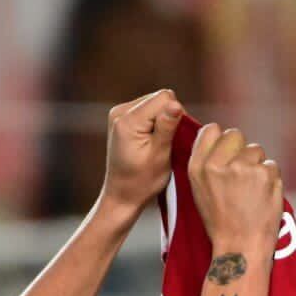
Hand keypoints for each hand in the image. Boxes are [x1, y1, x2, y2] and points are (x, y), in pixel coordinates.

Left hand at [100, 89, 185, 212]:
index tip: (172, 139)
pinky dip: (155, 123)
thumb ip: (167, 127)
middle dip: (168, 118)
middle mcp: (119, 112)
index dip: (176, 116)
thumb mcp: (159, 156)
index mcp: (127, 121)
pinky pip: (148, 110)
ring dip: (162, 121)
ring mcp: (118, 113)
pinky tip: (151, 142)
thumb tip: (176, 104)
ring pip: (156, 103)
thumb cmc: (142, 182)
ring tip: (157, 145)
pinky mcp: (122, 118)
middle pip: (160, 98)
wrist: (121, 196)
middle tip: (165, 145)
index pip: (164, 98)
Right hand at [186, 124, 283, 255]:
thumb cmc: (221, 222)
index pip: (211, 130)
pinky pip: (272, 165)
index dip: (221, 140)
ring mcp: (242, 167)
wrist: (240, 247)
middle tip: (241, 176)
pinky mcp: (264, 173)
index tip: (227, 154)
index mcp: (197, 168)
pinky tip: (262, 197)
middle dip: (241, 150)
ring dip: (258, 166)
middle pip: (235, 135)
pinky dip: (271, 180)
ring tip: (251, 192)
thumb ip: (208, 163)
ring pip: (256, 150)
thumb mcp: (201, 192)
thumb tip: (220, 138)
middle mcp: (217, 164)